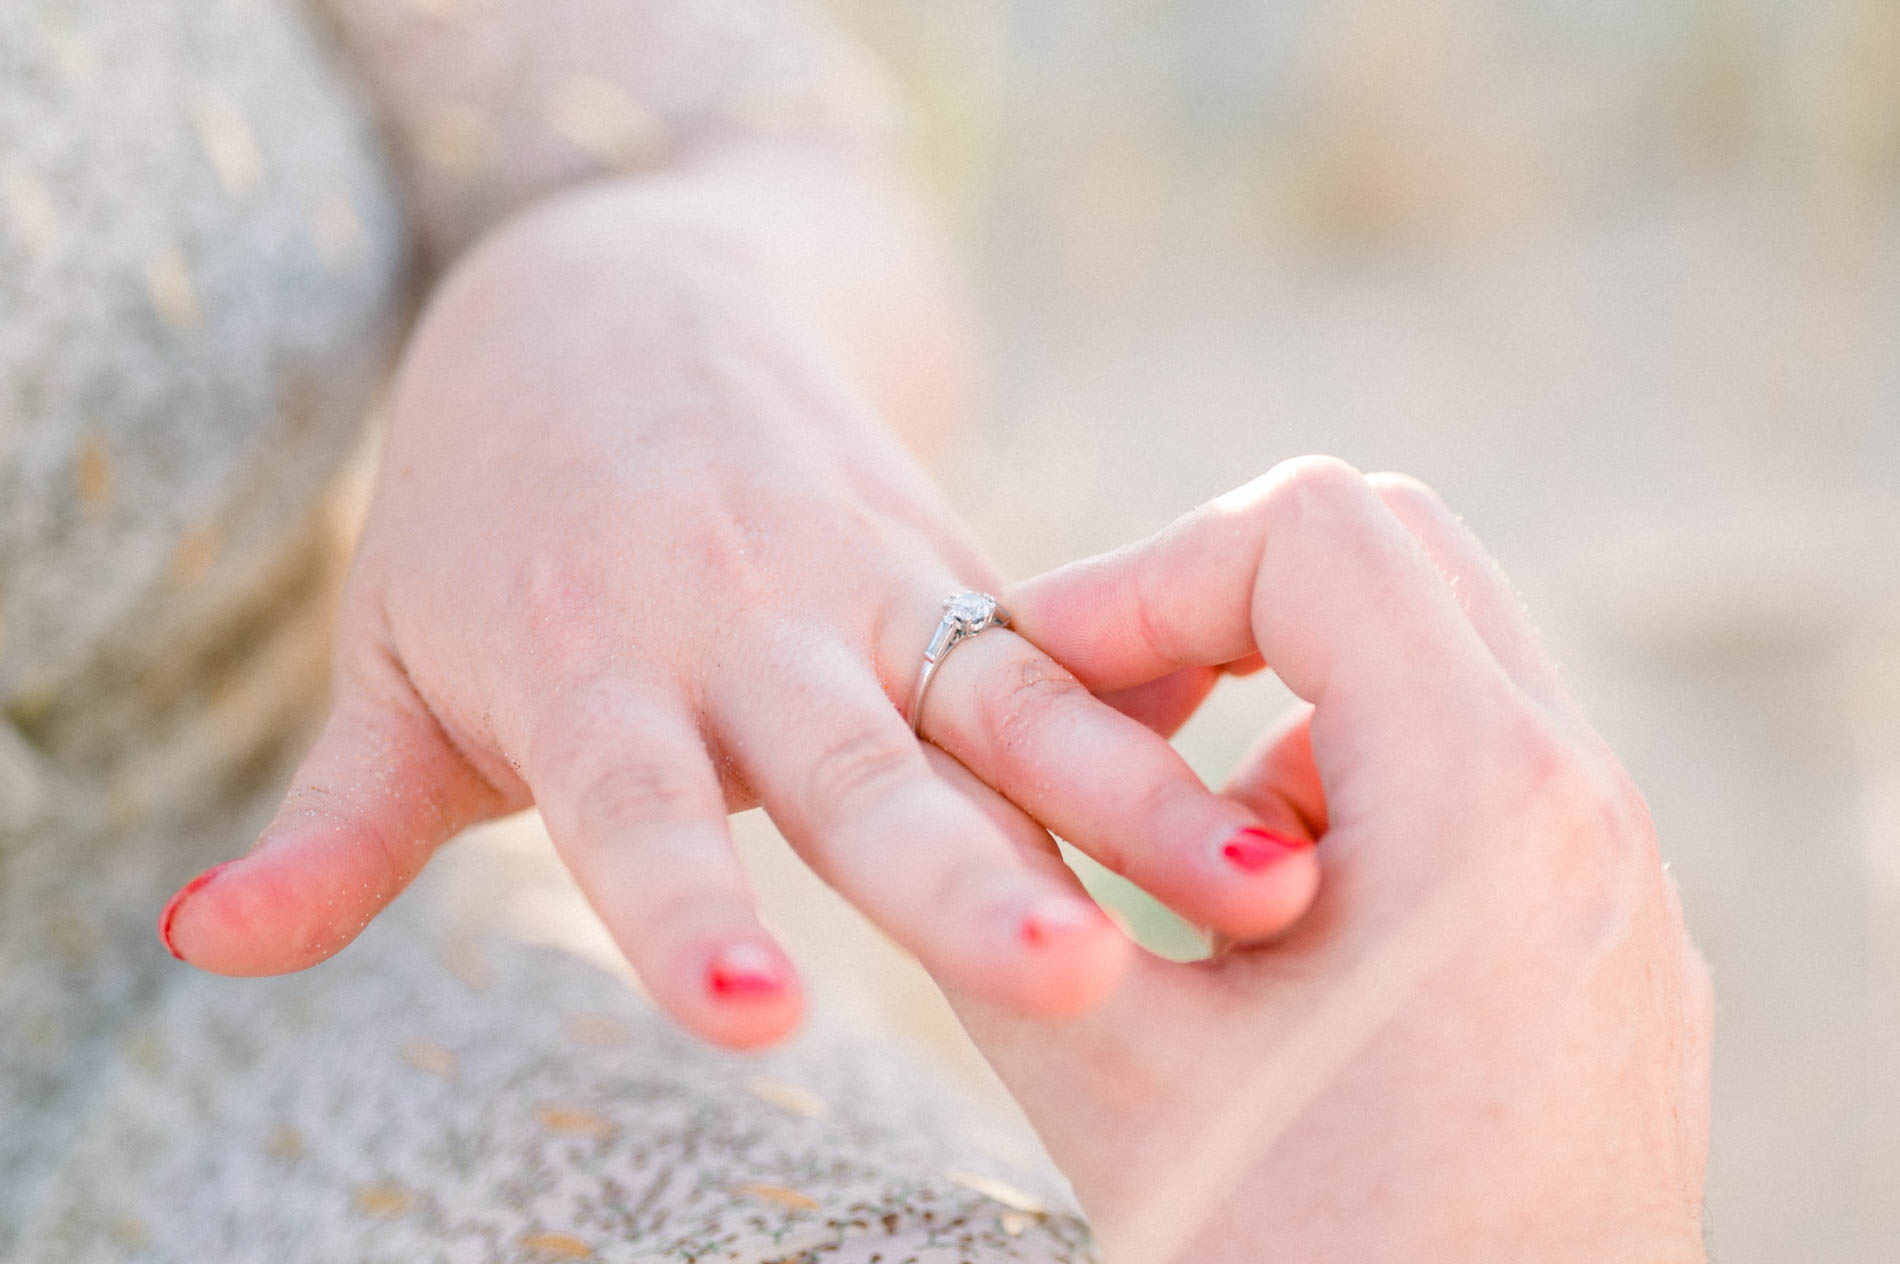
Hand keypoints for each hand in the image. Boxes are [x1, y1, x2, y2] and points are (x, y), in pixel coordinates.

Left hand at [157, 179, 1319, 1048]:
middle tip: (1074, 976)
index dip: (689, 909)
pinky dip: (1163, 715)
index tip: (753, 1017)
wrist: (618, 291)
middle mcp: (750, 626)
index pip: (637, 815)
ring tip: (1266, 889)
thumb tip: (197, 950)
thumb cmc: (490, 511)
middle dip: (966, 878)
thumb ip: (337, 819)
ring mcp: (870, 583)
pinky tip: (1288, 785)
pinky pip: (1068, 644)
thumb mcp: (398, 652)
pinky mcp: (954, 559)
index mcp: (598, 668)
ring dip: (1136, 799)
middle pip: (863, 770)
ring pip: (1012, 704)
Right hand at [938, 458, 1712, 1261]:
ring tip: (1175, 853)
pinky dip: (1353, 782)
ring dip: (1280, 703)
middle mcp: (1580, 803)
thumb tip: (925, 757)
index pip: (1308, 530)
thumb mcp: (1108, 1065)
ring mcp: (1615, 867)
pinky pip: (1480, 766)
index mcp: (1475, 798)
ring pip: (1438, 655)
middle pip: (1392, 550)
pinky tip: (1271, 927)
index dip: (1143, 577)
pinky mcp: (1609, 933)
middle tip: (1098, 719)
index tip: (1045, 683)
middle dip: (1213, 608)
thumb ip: (995, 879)